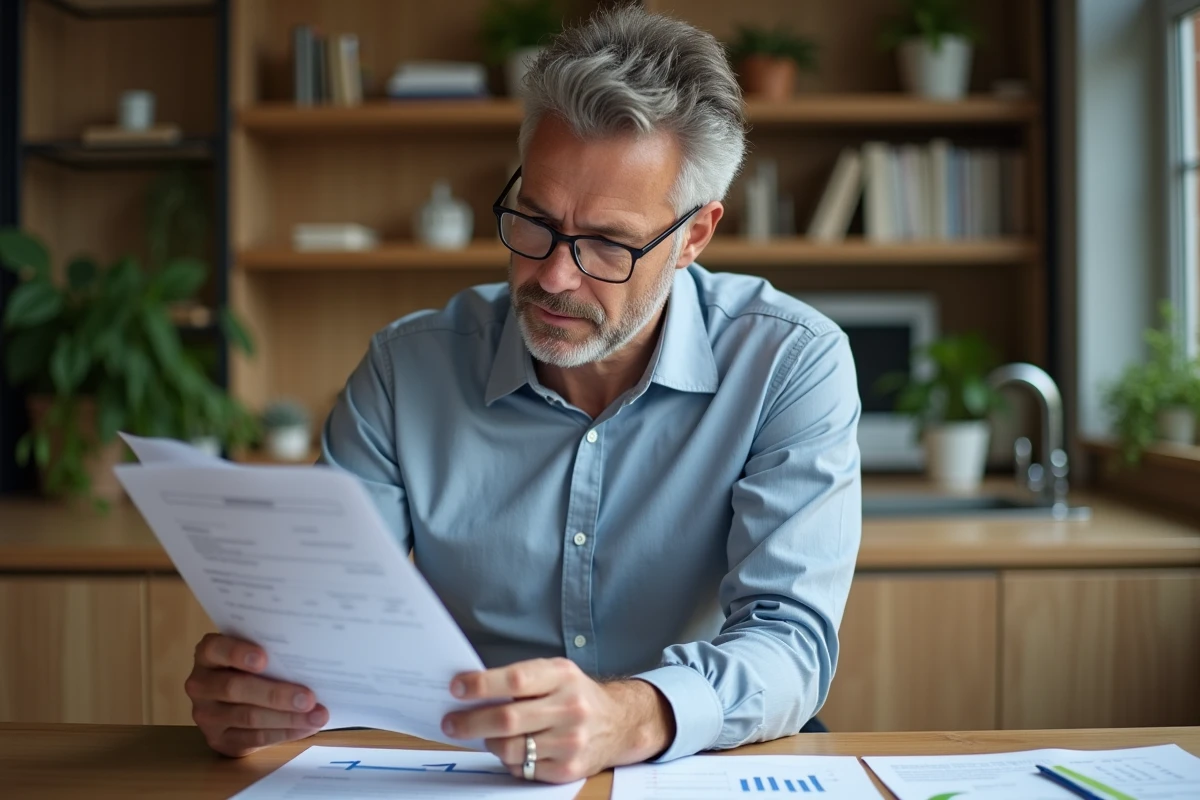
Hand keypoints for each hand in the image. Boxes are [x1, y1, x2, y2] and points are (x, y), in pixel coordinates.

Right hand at [185, 633, 329, 756]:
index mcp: (208, 654)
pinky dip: (284, 733)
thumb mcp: (254, 651)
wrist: (233, 700)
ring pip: (248, 716)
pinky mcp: (218, 739)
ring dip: (287, 718)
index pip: (215, 649)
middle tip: (308, 698)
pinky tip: (306, 728)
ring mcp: (206, 715)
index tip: (264, 658)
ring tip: (317, 716)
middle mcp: (200, 684)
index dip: (237, 653)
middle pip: (234, 688)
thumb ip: (270, 651)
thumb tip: (308, 655)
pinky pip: (254, 738)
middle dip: (275, 694)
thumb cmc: (252, 666)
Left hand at [440, 657, 673, 782]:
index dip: (481, 685)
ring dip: (488, 743)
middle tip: (451, 722)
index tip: (456, 688)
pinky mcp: (567, 768)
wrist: (618, 723)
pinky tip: (509, 749)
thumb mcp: (555, 672)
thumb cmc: (575, 694)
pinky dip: (508, 759)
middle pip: (508, 719)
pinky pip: (522, 768)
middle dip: (471, 722)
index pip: (515, 681)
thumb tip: (471, 690)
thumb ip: (521, 679)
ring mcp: (570, 741)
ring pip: (511, 748)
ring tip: (481, 736)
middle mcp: (570, 708)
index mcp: (563, 676)